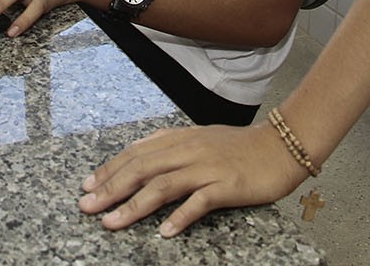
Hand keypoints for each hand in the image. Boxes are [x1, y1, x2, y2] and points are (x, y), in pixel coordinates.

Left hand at [78, 122, 306, 235]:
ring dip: (134, 205)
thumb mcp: (202, 138)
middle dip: (110, 188)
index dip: (109, 169)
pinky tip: (165, 232)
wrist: (282, 146)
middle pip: (142, 169)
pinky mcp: (227, 185)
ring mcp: (207, 167)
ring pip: (162, 185)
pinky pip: (199, 201)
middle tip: (87, 207)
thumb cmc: (242, 147)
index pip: (136, 153)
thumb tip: (142, 154)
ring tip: (113, 223)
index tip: (87, 185)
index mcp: (181, 139)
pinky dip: (180, 216)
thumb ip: (172, 145)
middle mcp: (189, 150)